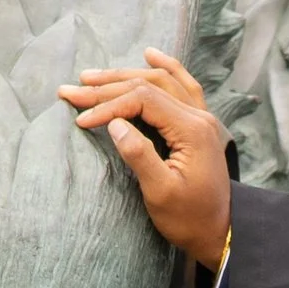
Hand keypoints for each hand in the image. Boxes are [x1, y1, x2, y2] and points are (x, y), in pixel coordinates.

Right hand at [59, 52, 231, 267]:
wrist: (219, 232)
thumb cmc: (188, 219)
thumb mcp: (160, 193)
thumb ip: (140, 156)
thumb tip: (114, 124)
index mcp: (192, 130)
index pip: (142, 101)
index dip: (108, 106)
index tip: (81, 121)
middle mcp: (200, 117)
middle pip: (148, 86)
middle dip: (106, 87)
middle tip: (70, 91)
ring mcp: (202, 118)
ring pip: (161, 82)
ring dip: (125, 76)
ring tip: (90, 77)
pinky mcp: (199, 125)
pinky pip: (183, 85)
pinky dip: (166, 68)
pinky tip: (150, 55)